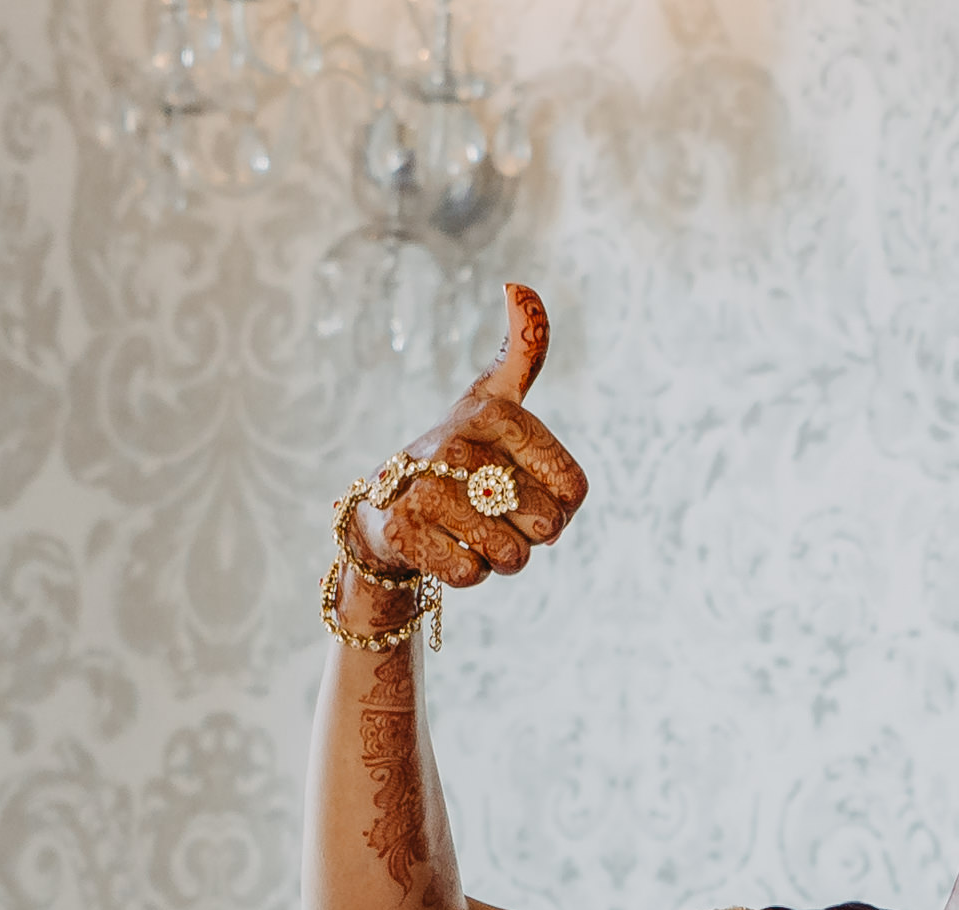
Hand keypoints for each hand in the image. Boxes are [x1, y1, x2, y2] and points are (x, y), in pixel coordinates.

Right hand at [349, 284, 589, 587]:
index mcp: (493, 412)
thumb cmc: (459, 457)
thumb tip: (520, 286)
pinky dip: (466, 572)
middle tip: (492, 512)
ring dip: (498, 556)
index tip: (528, 488)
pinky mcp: (403, 531)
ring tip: (467, 528)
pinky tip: (443, 546)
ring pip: (511, 554)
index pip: (574, 487)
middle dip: (529, 534)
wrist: (383, 509)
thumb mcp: (493, 399)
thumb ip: (522, 350)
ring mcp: (425, 486)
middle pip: (546, 523)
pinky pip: (472, 574)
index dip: (562, 506)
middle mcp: (456, 442)